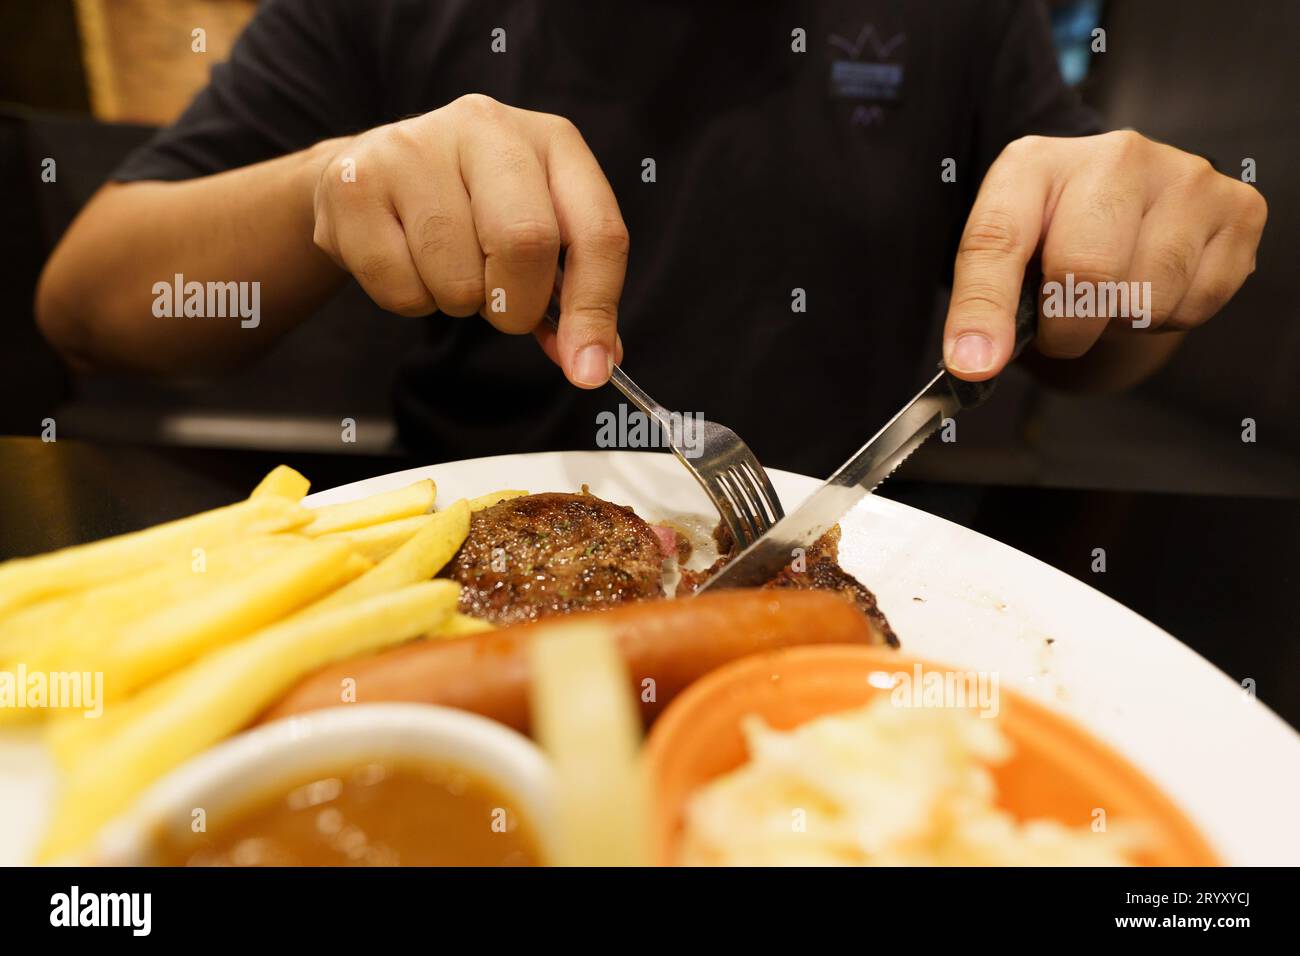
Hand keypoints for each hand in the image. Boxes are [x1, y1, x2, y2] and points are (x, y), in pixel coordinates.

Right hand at [310, 94, 628, 387]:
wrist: (371, 174)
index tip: (588, 369)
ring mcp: (414, 147)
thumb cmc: (470, 208)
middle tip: (501, 309)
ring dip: (457, 302)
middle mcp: (486, 126)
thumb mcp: (536, 232)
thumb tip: (592, 362)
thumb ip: (572, 294)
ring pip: (458, 277)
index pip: (597, 231)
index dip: (596, 309)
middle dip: (517, 306)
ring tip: (444, 266)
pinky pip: (401, 288)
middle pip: (526, 244)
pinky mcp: (354, 182)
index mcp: (552, 141)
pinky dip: (410, 301)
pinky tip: (403, 259)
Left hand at [943, 130, 1266, 380]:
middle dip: (1067, 328)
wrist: (1128, 213)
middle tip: (1061, 324)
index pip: (998, 239)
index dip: (984, 309)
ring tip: (1112, 292)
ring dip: (1121, 323)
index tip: (976, 363)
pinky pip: (1197, 305)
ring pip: (1147, 300)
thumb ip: (982, 302)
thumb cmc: (1054, 238)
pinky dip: (1168, 318)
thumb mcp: (1003, 258)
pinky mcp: (1239, 208)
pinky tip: (1155, 284)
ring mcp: (1185, 177)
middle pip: (1086, 273)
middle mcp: (1115, 156)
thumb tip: (975, 363)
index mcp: (1035, 163)